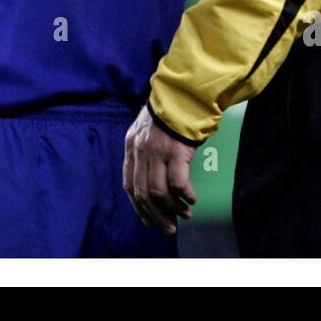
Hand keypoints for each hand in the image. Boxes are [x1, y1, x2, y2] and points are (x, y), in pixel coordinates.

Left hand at [123, 106, 196, 234]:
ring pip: (159, 192)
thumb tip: (152, 181)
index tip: (149, 221)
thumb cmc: (168, 112)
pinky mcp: (175, 151)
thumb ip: (144, 152)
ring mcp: (156, 151)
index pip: (129, 184)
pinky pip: (177, 183)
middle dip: (156, 215)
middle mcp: (140, 150)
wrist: (183, 93)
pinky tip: (191, 199)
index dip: (138, 207)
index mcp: (131, 146)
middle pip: (143, 193)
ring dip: (172, 208)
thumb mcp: (146, 130)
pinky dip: (184, 195)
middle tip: (169, 227)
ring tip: (184, 215)